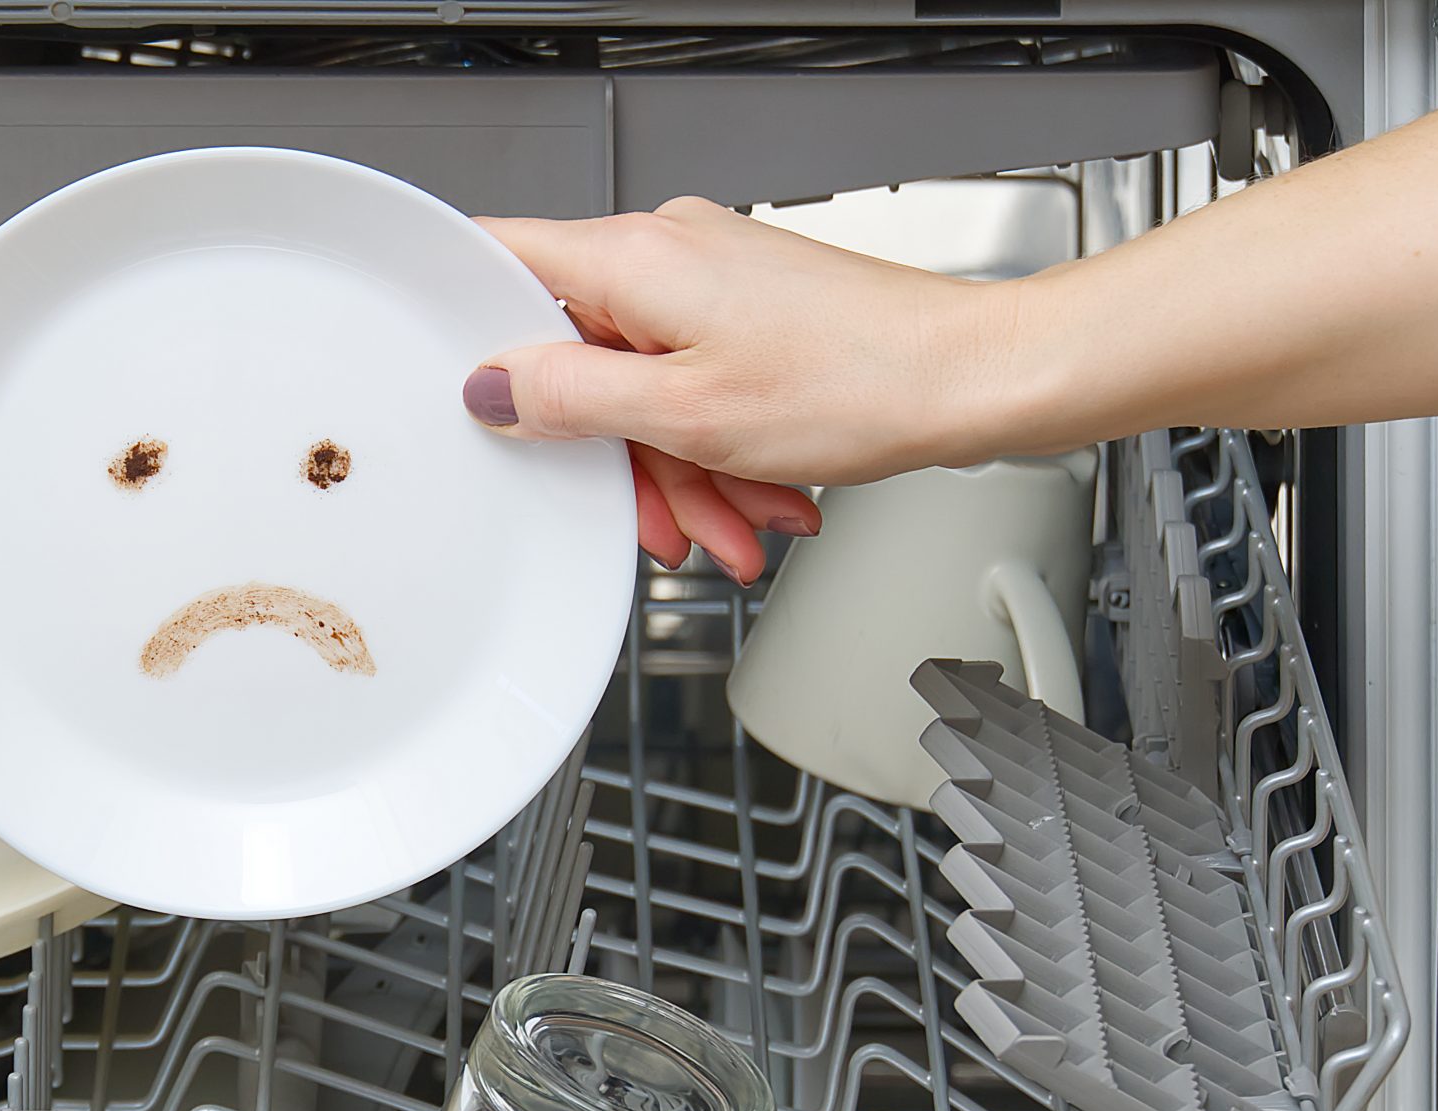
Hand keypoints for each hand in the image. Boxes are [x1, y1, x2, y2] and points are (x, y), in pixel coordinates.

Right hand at [466, 199, 1013, 580]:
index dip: (466, 327)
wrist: (974, 380)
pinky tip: (760, 501)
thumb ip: (571, 400)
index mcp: (635, 259)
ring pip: (648, 389)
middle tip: (657, 518)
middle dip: (622, 456)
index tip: (463, 393)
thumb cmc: (860, 383)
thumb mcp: (687, 416)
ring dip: (685, 473)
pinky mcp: (753, 314)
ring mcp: (715, 284)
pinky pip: (700, 388)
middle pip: (583, 357)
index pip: (501, 260)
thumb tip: (492, 388)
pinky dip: (721, 453)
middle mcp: (670, 256)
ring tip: (734, 527)